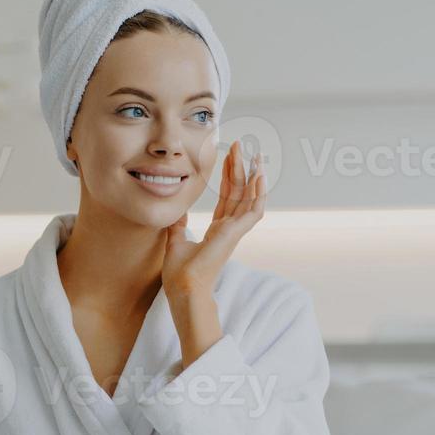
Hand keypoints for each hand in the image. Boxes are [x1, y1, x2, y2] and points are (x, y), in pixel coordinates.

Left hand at [161, 140, 267, 295]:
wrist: (183, 288)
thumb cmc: (180, 273)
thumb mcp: (176, 241)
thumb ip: (179, 226)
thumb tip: (177, 213)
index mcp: (218, 229)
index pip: (227, 197)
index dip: (229, 177)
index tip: (228, 157)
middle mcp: (230, 228)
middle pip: (239, 192)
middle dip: (240, 168)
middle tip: (240, 146)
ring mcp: (235, 231)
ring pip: (250, 198)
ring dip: (254, 176)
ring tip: (256, 155)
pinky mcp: (235, 234)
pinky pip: (253, 210)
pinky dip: (258, 194)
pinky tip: (259, 176)